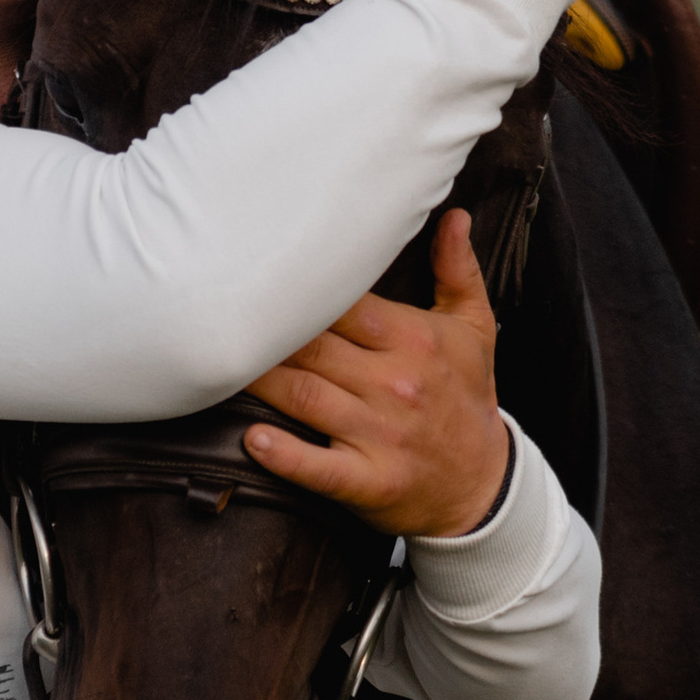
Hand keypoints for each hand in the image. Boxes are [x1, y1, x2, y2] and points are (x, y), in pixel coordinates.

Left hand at [243, 210, 508, 540]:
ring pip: (304, 396)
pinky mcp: (370, 480)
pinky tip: (253, 439)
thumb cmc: (467, 398)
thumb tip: (453, 215)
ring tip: (215, 362)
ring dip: (258, 380)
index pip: (344, 302)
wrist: (486, 484)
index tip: (255, 269)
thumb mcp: (474, 330)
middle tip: (214, 311)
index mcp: (413, 339)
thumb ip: (457, 271)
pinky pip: (321, 468)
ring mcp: (381, 434)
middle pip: (312, 346)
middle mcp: (395, 383)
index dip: (296, 286)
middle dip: (265, 331)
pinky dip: (286, 455)